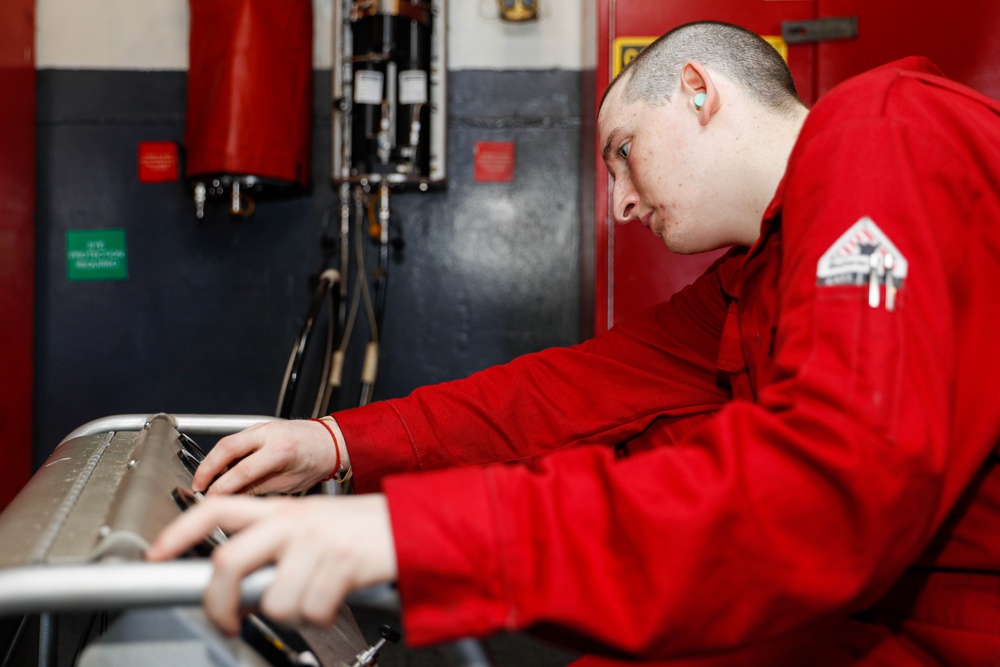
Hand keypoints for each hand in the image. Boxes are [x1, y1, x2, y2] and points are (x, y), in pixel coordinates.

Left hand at [146, 494, 396, 634]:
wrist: (412, 524)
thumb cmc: (362, 530)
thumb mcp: (313, 525)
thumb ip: (275, 545)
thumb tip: (240, 587)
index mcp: (282, 508)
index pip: (218, 510)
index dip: (180, 531)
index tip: (155, 554)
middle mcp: (295, 521)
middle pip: (229, 561)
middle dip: (219, 603)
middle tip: (226, 620)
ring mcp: (317, 542)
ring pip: (273, 600)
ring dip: (293, 611)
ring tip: (313, 596)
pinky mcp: (342, 563)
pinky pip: (312, 610)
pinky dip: (322, 615)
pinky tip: (335, 597)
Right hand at [194, 419, 345, 495]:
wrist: (331, 440)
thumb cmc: (316, 461)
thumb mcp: (291, 483)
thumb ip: (259, 488)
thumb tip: (233, 499)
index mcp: (282, 450)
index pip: (243, 470)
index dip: (222, 487)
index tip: (211, 499)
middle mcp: (270, 433)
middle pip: (227, 448)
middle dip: (206, 469)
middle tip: (197, 487)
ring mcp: (263, 427)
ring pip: (227, 441)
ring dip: (211, 460)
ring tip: (203, 481)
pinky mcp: (259, 426)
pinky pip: (235, 439)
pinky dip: (223, 454)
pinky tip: (218, 469)